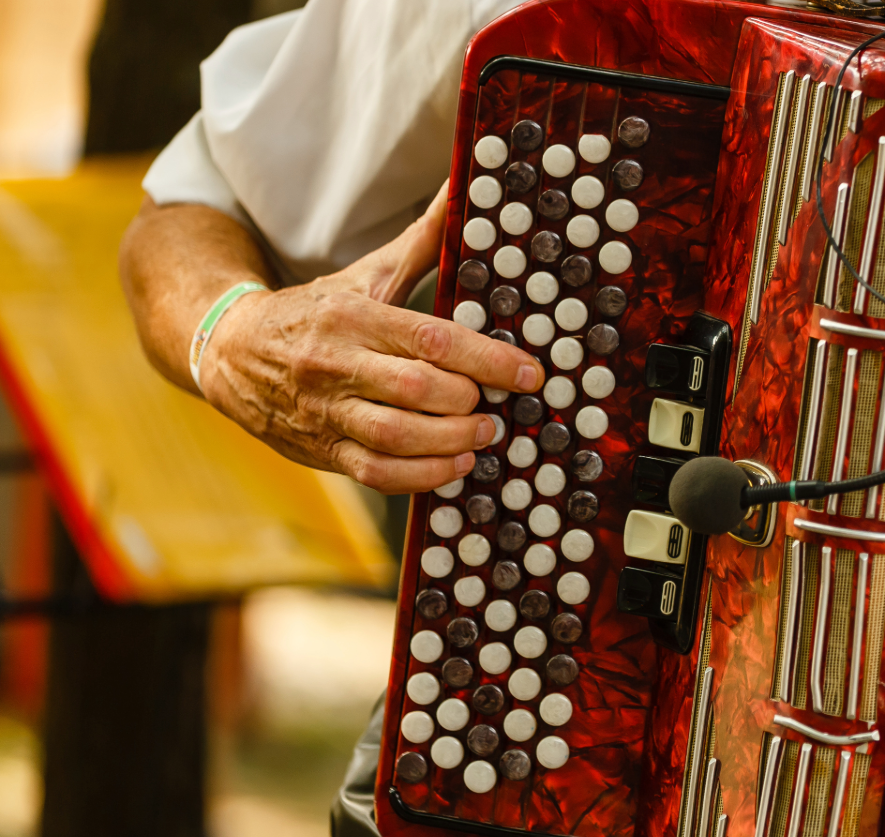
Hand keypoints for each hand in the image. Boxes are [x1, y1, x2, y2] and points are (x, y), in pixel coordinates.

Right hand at [197, 182, 543, 493]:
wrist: (229, 349)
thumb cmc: (317, 312)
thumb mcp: (366, 274)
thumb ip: (423, 240)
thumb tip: (463, 186)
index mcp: (353, 317)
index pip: (430, 339)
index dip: (487, 360)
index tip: (528, 372)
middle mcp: (336, 364)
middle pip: (417, 390)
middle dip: (469, 402)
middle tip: (501, 404)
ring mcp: (326, 411)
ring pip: (398, 437)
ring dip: (452, 442)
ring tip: (483, 433)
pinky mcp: (322, 450)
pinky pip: (378, 473)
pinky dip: (424, 476)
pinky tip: (456, 466)